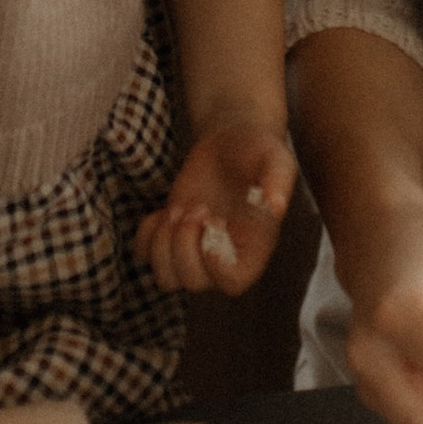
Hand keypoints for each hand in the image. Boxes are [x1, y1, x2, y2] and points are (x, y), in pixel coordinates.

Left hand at [136, 121, 299, 295]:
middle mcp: (223, 257)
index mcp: (253, 249)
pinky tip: (163, 211)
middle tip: (198, 207)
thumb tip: (276, 206)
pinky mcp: (170, 236)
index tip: (216, 221)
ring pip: (166, 278)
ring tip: (178, 210)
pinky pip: (144, 254)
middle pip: (193, 282)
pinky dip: (146, 234)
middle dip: (185, 243)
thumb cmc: (258, 151)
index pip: (232, 283)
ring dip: (163, 244)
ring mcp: (194, 250)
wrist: (231, 140)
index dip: (215, 259)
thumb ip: (278, 180)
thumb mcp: (275, 158)